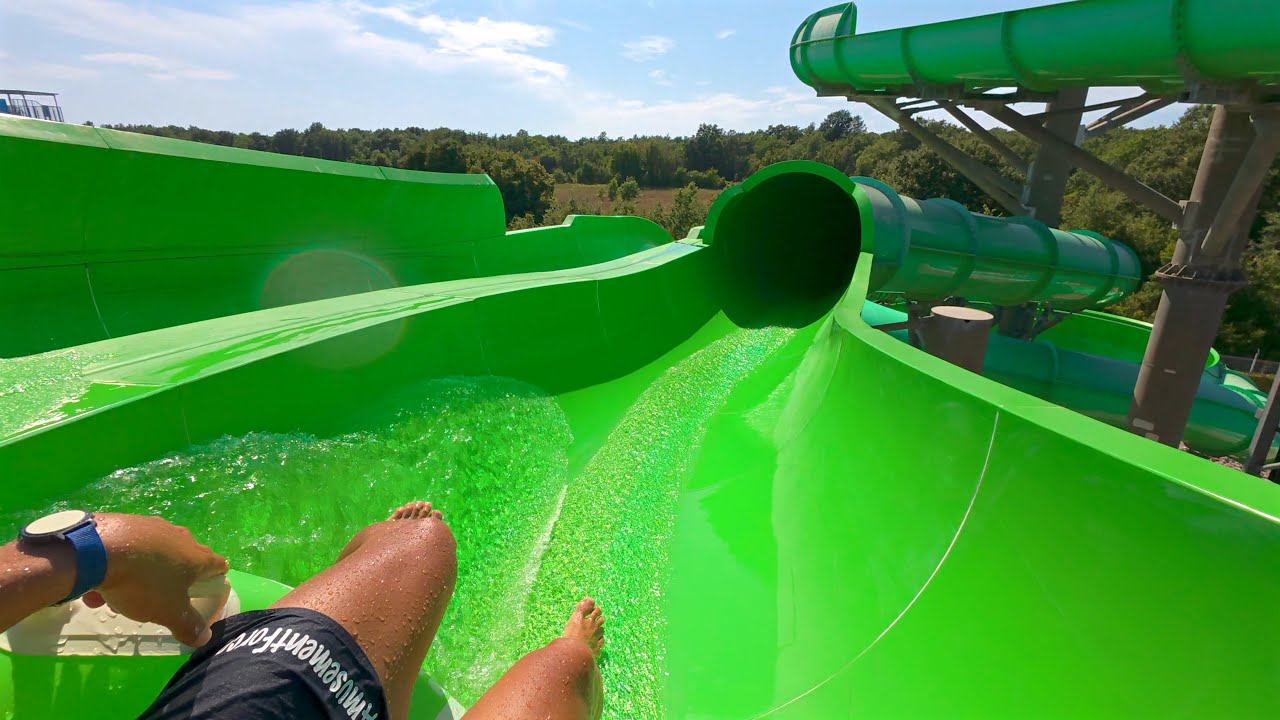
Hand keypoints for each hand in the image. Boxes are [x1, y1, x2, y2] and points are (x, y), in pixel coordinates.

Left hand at [83, 513, 229, 646]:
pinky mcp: (126, 522)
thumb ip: (188, 626)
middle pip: (183, 560)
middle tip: (156, 600)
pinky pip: (127, 549)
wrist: (99, 550)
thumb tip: (204, 637)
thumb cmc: (144, 582)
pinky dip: (117, 566)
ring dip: (141, 576)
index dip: (214, 580)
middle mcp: (179, 537)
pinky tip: (97, 585)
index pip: (218, 565)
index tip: (203, 593)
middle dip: (171, 581)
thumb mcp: (168, 612)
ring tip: (117, 596)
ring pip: (152, 556)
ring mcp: (152, 527)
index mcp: (196, 557)